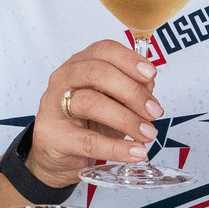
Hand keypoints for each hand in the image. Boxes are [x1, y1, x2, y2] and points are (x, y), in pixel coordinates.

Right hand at [28, 40, 163, 184]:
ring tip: (147, 134)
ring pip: (91, 103)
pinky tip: (135, 152)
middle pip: (97, 73)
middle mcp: (64, 80)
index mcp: (79, 65)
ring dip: (127, 119)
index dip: (129, 60)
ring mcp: (55, 107)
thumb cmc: (86, 124)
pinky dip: (117, 148)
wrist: (57, 157)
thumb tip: (149, 87)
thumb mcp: (111, 102)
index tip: (151, 74)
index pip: (103, 50)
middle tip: (154, 111)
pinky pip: (88, 140)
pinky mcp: (54, 136)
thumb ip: (130, 90)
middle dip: (132, 91)